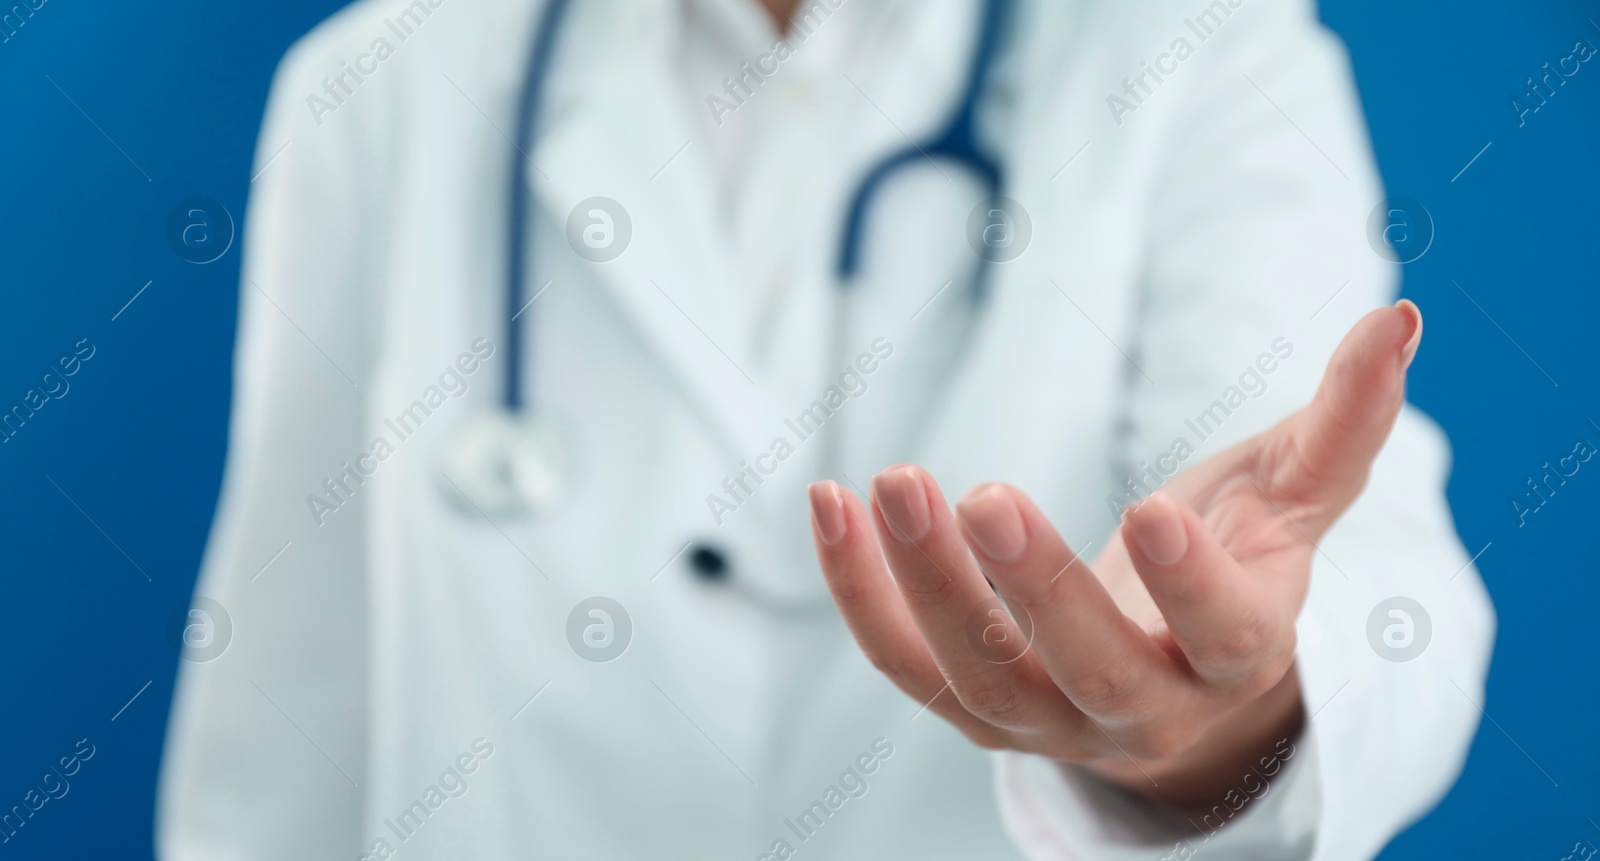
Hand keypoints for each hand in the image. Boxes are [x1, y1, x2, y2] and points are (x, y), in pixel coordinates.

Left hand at [806, 301, 1420, 807]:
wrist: (1178, 684)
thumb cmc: (1240, 572)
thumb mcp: (1290, 503)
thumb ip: (1341, 423)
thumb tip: (1398, 320)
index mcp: (1236, 656)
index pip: (1225, 636)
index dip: (1194, 588)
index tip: (1155, 514)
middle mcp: (1143, 708)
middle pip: (1088, 670)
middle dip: (1035, 589)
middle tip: (981, 496)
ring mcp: (1050, 721)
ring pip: (977, 678)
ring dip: (922, 587)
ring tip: (888, 482)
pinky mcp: (976, 711)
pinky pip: (906, 667)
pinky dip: (862, 594)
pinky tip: (829, 506)